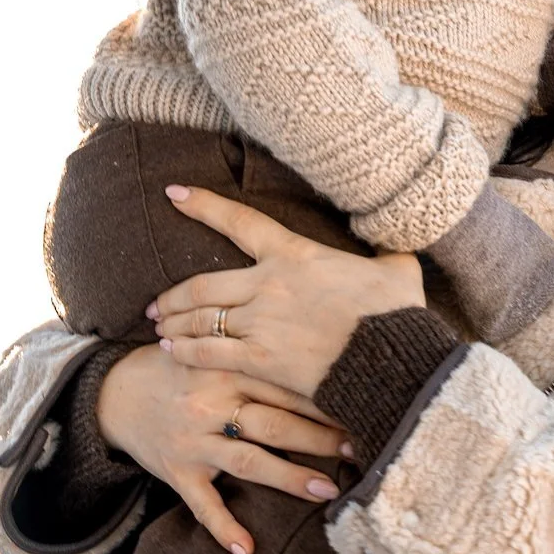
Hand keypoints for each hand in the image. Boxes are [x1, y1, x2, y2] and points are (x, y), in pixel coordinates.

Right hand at [96, 345, 349, 553]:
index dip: (326, 399)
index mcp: (227, 369)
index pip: (285, 385)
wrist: (114, 390)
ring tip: (328, 491)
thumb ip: (259, 356)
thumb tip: (325, 359)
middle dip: (321, 439)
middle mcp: (211, 404)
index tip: (364, 407)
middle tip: (360, 449)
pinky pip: (202, 505)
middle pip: (275, 423)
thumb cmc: (182, 367)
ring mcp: (193, 440)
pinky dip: (224, 529)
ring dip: (290, 478)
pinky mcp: (176, 472)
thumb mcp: (216, 350)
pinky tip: (247, 550)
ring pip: (249, 461)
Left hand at [150, 184, 426, 396]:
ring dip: (175, 322)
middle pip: (203, 284)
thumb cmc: (397, 313)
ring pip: (201, 318)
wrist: (394, 359)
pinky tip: (171, 351)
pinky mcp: (261, 359)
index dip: (203, 205)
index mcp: (296, 254)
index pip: (240, 222)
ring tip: (160, 327)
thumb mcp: (397, 270)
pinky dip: (185, 351)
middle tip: (155, 303)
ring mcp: (261, 323)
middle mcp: (269, 284)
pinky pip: (209, 353)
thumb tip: (396, 247)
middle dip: (172, 295)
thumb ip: (387, 255)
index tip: (172, 194)